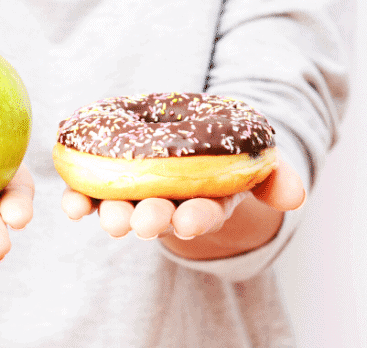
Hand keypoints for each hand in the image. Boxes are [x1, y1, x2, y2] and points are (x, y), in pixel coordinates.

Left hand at [60, 159, 304, 256]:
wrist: (182, 144)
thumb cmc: (220, 155)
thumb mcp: (253, 161)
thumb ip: (273, 176)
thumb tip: (296, 196)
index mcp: (205, 199)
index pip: (205, 212)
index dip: (199, 218)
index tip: (191, 220)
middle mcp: (168, 203)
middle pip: (160, 215)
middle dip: (152, 220)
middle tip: (144, 222)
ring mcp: (135, 196)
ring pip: (123, 209)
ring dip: (114, 215)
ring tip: (109, 218)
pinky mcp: (105, 185)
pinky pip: (90, 195)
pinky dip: (79, 201)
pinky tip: (70, 205)